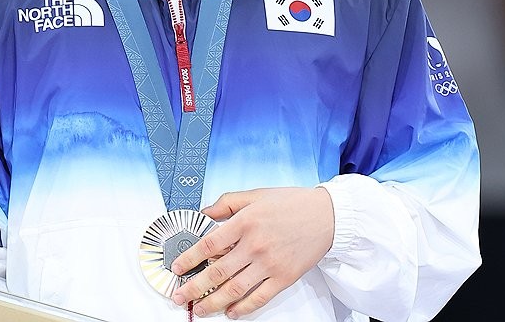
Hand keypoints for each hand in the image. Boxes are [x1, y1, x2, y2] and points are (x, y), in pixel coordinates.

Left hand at [170, 187, 334, 317]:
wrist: (327, 215)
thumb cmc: (293, 204)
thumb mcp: (257, 195)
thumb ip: (228, 202)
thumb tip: (204, 212)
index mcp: (246, 222)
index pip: (209, 244)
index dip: (189, 258)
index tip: (177, 267)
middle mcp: (255, 245)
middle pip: (217, 272)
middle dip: (194, 287)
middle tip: (180, 296)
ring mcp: (269, 264)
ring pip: (234, 289)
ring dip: (213, 303)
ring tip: (200, 309)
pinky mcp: (284, 277)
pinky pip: (258, 298)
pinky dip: (242, 308)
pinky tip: (231, 311)